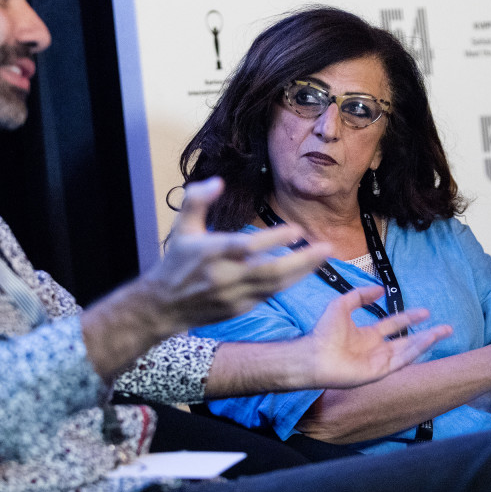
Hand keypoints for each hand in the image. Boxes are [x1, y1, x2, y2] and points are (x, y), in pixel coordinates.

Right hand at [81, 177, 330, 378]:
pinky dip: (289, 283)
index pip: (246, 247)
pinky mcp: (239, 309)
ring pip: (275, 286)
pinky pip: (270, 296)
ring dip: (302, 272)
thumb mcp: (181, 226)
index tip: (297, 230)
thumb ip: (196, 200)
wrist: (163, 306)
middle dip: (302, 261)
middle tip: (327, 247)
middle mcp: (225, 277)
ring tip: (323, 256)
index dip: (273, 240)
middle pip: (270, 271)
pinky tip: (305, 270)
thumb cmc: (176, 261)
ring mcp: (234, 296)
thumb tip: (218, 182)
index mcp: (210, 253)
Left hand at [297, 285, 452, 388]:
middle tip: (446, 328)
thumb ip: (360, 296)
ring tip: (443, 332)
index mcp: (368, 336)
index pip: (394, 325)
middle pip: (407, 341)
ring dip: (426, 342)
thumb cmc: (324, 332)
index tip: (426, 311)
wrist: (314, 354)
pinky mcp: (379, 372)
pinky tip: (427, 341)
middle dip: (427, 334)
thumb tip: (380, 289)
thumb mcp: (342, 305)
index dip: (409, 317)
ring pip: (409, 351)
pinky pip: (401, 361)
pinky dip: (416, 351)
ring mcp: (379, 362)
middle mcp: (376, 349)